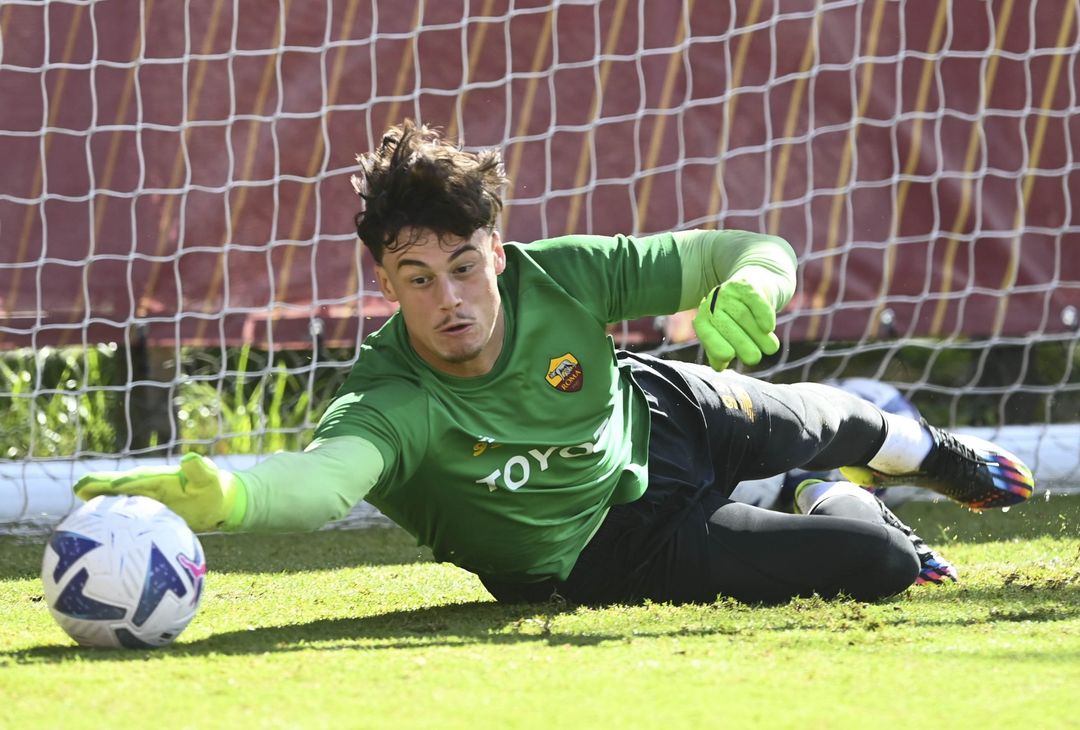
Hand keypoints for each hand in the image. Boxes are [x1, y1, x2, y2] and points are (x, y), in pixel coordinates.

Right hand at [73, 453, 240, 531]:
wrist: (219, 502)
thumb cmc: (215, 490)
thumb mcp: (210, 479)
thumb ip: (200, 470)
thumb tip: (191, 458)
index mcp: (159, 478)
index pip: (135, 480)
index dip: (118, 483)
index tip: (101, 487)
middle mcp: (148, 487)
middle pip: (118, 487)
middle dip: (99, 487)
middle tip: (78, 489)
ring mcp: (145, 502)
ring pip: (118, 503)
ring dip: (99, 506)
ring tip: (78, 515)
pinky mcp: (146, 516)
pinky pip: (125, 520)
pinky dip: (111, 524)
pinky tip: (98, 539)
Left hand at [692, 278, 779, 370]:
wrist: (753, 289)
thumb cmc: (737, 322)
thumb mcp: (726, 337)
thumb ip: (719, 352)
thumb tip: (719, 366)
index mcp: (704, 320)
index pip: (706, 333)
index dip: (715, 344)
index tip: (729, 356)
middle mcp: (712, 304)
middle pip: (726, 325)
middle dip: (741, 344)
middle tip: (754, 359)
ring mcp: (727, 293)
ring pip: (742, 315)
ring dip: (757, 335)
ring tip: (770, 349)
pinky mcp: (745, 285)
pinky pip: (754, 300)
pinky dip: (762, 314)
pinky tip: (769, 328)